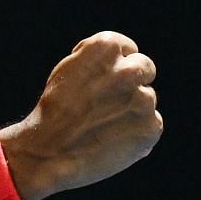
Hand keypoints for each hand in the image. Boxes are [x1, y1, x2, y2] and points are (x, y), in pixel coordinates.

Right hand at [0, 31, 161, 199]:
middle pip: (145, 68)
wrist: (49, 152)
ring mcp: (143, 99)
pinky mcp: (151, 126)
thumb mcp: (69, 70)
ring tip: (104, 127)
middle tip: (110, 103)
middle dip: (132, 82)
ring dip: (132, 110)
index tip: (104, 81)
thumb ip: (99, 61)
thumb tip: (126, 62)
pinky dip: (137, 133)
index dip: (116, 66)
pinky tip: (114, 141)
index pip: (128, 48)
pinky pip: (151, 124)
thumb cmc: (54, 111)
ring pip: (146, 99)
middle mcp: (129, 69)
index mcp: (107, 47)